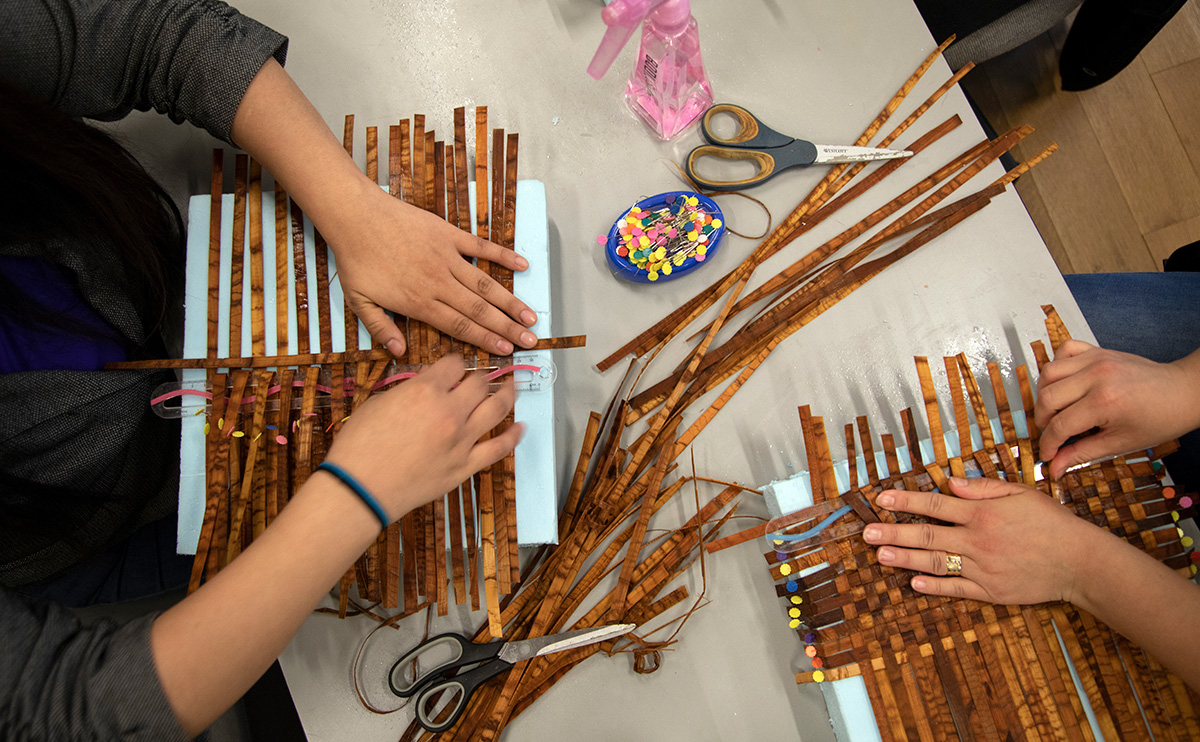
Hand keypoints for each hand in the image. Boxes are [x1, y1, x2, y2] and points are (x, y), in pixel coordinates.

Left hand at [229, 60, 538, 358]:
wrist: (355, 216)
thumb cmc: (355, 260)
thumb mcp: (358, 301)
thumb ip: (380, 328)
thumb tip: (398, 352)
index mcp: (419, 302)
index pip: (459, 326)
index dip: (485, 340)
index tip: (506, 351)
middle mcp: (438, 283)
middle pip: (479, 311)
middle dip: (507, 327)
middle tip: (530, 341)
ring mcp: (446, 257)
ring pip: (485, 285)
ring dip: (510, 301)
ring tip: (531, 317)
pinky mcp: (448, 235)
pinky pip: (481, 248)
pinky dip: (503, 256)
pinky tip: (524, 265)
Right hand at [322, 355, 522, 520]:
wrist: (360, 488)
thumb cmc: (359, 448)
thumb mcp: (377, 403)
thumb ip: (405, 390)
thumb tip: (420, 387)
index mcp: (425, 390)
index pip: (453, 364)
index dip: (455, 362)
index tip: (456, 366)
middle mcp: (449, 411)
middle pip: (478, 383)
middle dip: (480, 376)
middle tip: (483, 376)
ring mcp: (461, 440)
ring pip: (496, 409)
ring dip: (508, 394)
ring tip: (513, 387)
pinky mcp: (465, 466)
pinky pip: (498, 448)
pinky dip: (513, 436)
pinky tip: (520, 427)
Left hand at [861, 477, 1101, 604]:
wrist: (1080, 561)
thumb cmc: (1051, 522)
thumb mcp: (1020, 494)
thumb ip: (983, 488)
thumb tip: (951, 482)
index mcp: (983, 514)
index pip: (936, 505)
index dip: (906, 502)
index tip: (881, 499)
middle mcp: (978, 541)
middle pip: (928, 536)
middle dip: (894, 533)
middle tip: (867, 533)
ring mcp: (984, 568)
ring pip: (937, 563)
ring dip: (906, 560)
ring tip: (880, 556)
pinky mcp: (992, 591)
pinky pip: (957, 589)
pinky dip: (935, 586)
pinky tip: (913, 583)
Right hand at [1034, 340, 1199, 478]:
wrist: (1182, 393)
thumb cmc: (1159, 419)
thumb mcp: (1120, 443)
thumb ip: (1082, 454)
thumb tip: (1055, 468)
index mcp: (1104, 402)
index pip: (1060, 426)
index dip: (1048, 444)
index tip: (1047, 454)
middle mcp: (1096, 376)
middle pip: (1047, 398)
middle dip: (1042, 421)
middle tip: (1051, 433)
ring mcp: (1096, 360)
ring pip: (1048, 373)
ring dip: (1044, 394)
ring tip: (1055, 409)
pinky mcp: (1098, 351)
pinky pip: (1064, 350)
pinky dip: (1057, 366)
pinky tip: (1065, 382)